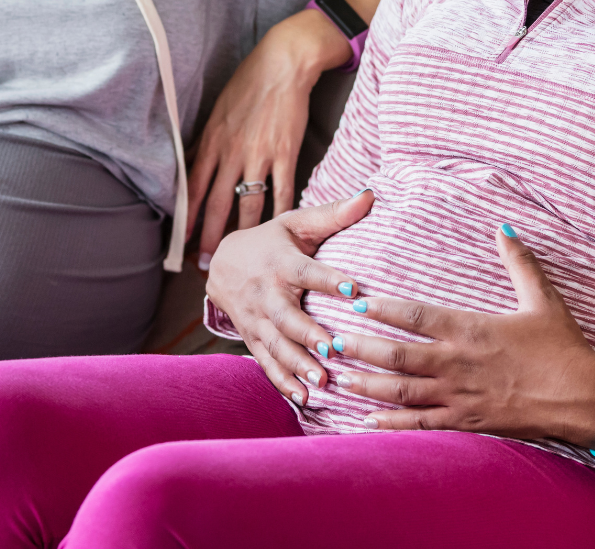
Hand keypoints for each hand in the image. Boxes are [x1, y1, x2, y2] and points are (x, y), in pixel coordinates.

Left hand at [188, 9, 351, 265]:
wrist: (283, 64)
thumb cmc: (248, 84)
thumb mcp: (217, 111)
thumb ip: (206, 142)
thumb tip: (191, 168)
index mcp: (212, 141)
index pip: (194, 188)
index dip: (187, 218)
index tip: (181, 242)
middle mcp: (232, 151)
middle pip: (217, 203)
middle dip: (210, 237)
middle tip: (206, 264)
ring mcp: (260, 154)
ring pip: (248, 203)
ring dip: (242, 233)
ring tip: (239, 256)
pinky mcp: (286, 153)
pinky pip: (282, 191)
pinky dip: (280, 215)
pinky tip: (277, 233)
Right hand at [206, 189, 373, 405]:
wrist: (223, 264)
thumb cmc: (272, 242)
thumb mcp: (298, 224)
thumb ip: (334, 214)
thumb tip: (370, 195)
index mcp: (282, 263)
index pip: (308, 271)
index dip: (329, 279)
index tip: (354, 288)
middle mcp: (267, 294)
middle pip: (286, 316)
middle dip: (308, 334)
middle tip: (333, 349)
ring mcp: (256, 320)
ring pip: (276, 344)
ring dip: (297, 364)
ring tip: (322, 382)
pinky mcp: (252, 339)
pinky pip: (266, 363)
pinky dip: (283, 382)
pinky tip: (303, 399)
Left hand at [333, 226, 594, 446]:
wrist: (585, 398)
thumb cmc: (563, 347)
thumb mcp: (542, 298)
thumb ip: (519, 261)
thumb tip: (504, 227)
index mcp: (471, 328)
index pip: (415, 316)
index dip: (382, 309)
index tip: (354, 301)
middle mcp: (458, 363)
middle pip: (397, 356)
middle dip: (360, 349)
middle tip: (329, 342)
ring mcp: (460, 396)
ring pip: (403, 392)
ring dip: (367, 385)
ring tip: (338, 378)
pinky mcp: (468, 422)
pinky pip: (422, 424)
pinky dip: (391, 423)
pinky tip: (366, 420)